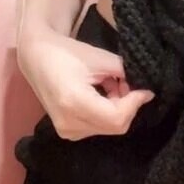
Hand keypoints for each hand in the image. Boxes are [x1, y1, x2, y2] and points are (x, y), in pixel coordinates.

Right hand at [17, 25, 154, 139]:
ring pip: (108, 127)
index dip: (135, 103)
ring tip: (112, 84)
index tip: (146, 89)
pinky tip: (102, 93)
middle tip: (126, 82)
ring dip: (118, 108)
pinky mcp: (67, 132)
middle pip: (115, 125)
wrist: (37, 57)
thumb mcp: (100, 58)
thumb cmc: (67, 52)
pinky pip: (97, 126)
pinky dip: (107, 112)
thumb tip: (146, 87)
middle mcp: (69, 123)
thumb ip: (124, 73)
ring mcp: (67, 131)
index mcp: (75, 103)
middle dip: (128, 105)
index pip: (117, 117)